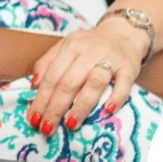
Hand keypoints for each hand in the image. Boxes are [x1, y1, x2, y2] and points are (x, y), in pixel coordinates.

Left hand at [27, 23, 146, 135]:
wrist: (124, 32)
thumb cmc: (91, 46)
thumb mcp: (66, 46)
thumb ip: (48, 62)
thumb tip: (33, 85)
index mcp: (70, 47)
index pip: (51, 76)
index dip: (41, 98)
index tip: (33, 118)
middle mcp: (88, 52)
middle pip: (68, 82)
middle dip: (55, 107)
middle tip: (47, 128)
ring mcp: (110, 59)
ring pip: (93, 84)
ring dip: (81, 106)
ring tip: (70, 124)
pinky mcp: (129, 68)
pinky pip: (123, 84)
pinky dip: (116, 97)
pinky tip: (107, 111)